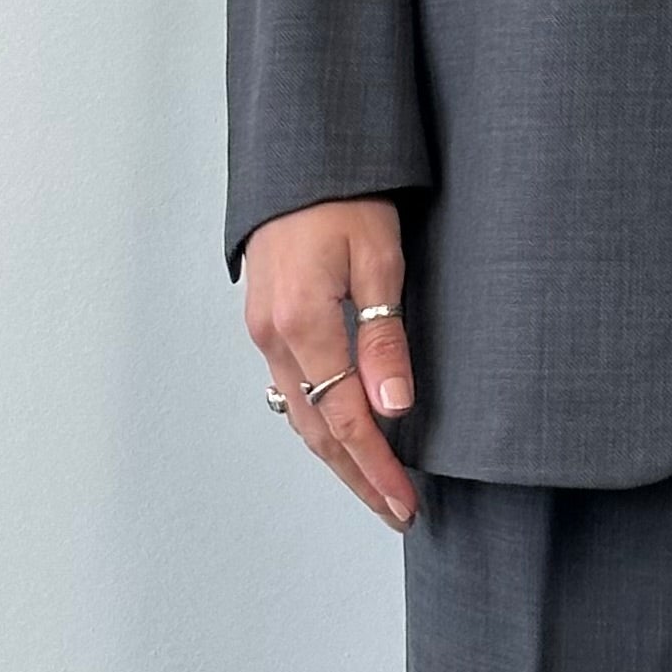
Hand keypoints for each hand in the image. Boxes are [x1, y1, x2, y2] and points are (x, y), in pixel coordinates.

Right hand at [242, 199, 420, 528]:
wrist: (299, 158)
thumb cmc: (345, 196)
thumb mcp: (379, 258)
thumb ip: (384, 336)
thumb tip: (393, 407)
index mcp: (303, 324)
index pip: (346, 420)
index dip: (378, 468)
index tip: (407, 504)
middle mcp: (274, 337)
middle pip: (318, 432)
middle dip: (359, 478)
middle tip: (399, 513)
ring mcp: (264, 333)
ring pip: (300, 415)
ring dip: (338, 458)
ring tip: (377, 488)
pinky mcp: (266, 323)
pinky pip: (291, 390)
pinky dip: (319, 423)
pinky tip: (343, 437)